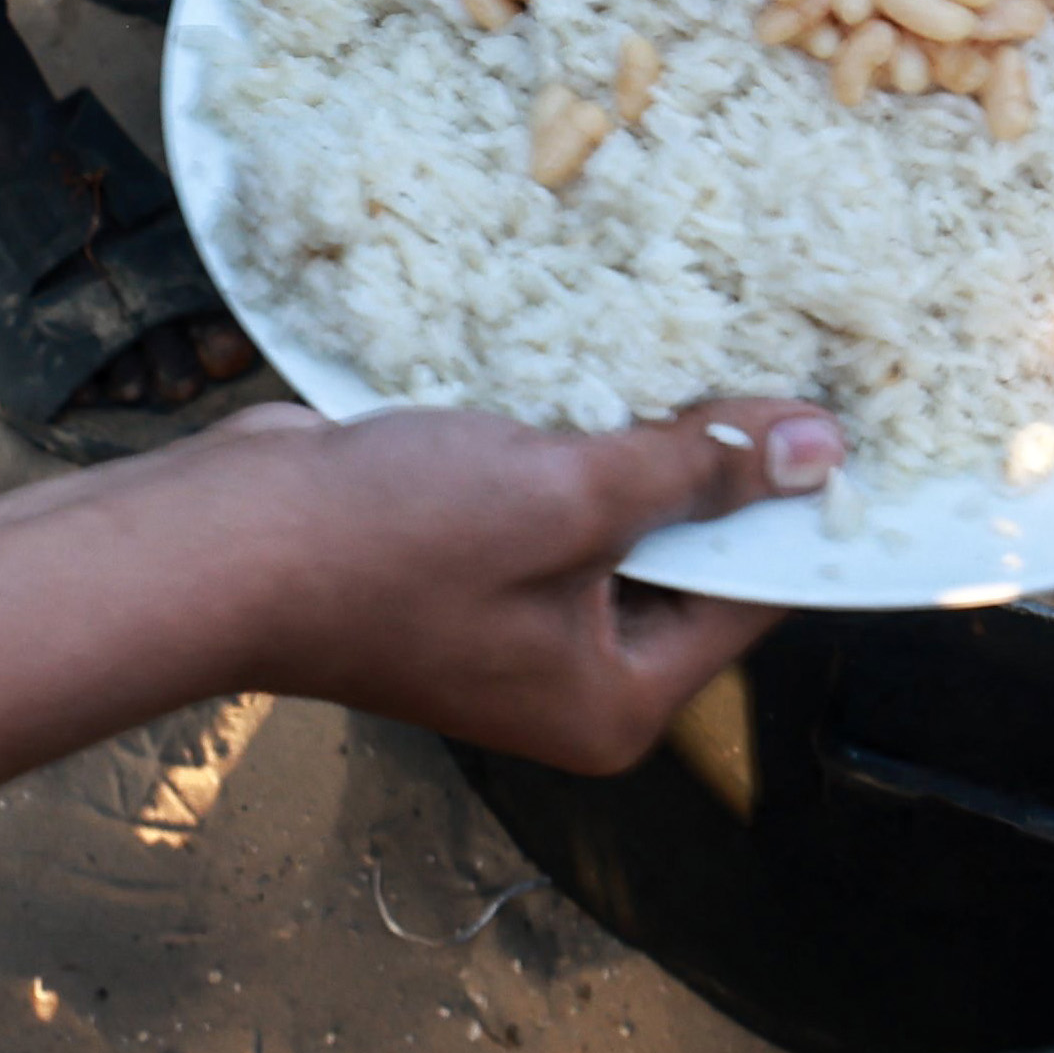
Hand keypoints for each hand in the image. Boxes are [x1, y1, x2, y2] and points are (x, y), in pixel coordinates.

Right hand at [200, 389, 831, 765]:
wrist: (224, 542)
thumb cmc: (395, 542)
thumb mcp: (570, 497)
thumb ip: (696, 473)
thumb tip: (820, 450)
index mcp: (615, 703)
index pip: (749, 599)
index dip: (788, 505)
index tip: (829, 410)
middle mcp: (572, 681)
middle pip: (688, 562)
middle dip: (708, 467)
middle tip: (755, 358)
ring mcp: (514, 628)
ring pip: (617, 520)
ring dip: (633, 443)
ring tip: (676, 349)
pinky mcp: (466, 569)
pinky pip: (551, 502)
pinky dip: (566, 443)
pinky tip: (585, 369)